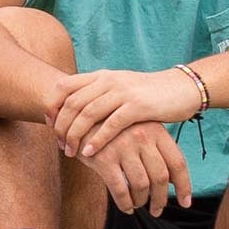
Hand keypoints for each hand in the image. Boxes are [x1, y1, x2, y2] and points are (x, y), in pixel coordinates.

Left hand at [46, 68, 201, 157]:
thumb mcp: (119, 88)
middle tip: (58, 144)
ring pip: (88, 114)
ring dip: (75, 135)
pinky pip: (111, 125)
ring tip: (70, 152)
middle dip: (60, 126)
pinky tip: (90, 153)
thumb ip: (98, 94)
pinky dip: (97, 140)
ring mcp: (123, 92)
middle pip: (72, 103)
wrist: (181, 88)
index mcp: (101, 76)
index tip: (48, 124)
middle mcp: (108, 81)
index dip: (52, 106)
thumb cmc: (147, 94)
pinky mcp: (137, 106)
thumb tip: (73, 109)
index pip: (64, 87)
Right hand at [73, 121, 193, 215]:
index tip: (185, 203)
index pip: (178, 163)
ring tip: (138, 205)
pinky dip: (125, 203)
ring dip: (141, 201)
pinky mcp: (104, 158)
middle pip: (161, 177)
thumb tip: (173, 181)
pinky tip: (125, 207)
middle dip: (161, 199)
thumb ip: (155, 150)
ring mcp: (123, 147)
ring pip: (141, 185)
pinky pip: (120, 189)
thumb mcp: (137, 130)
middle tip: (157, 210)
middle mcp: (142, 137)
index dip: (184, 186)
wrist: (78, 115)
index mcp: (155, 130)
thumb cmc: (112, 128)